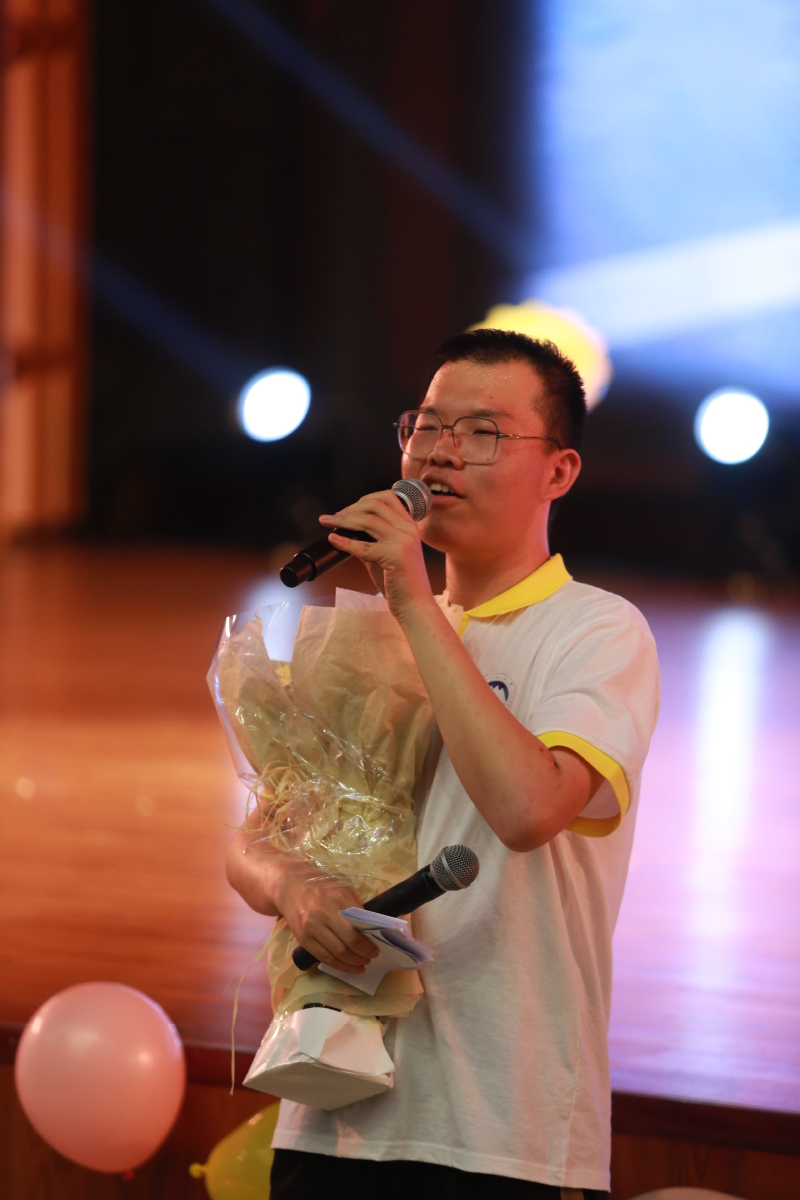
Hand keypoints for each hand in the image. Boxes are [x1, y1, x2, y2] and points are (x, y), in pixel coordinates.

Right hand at [276, 866, 378, 974]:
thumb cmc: (319, 887)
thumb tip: (370, 927)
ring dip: (352, 963)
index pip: (357, 926)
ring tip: (362, 964)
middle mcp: (323, 914)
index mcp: (336, 899)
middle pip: (348, 941)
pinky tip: (348, 967)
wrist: (289, 887)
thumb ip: (354, 906)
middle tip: (371, 957)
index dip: (368, 942)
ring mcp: (311, 928)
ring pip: (336, 953)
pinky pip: (323, 957)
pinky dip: (339, 965)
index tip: (376, 948)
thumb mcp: (340, 889)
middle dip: (363, 953)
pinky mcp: (303, 939)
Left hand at [319, 490, 433, 620]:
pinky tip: (333, 540)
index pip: (386, 497)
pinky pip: (363, 546)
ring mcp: (404, 541)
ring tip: (328, 523)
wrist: (415, 606)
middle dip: (349, 509)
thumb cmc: (399, 583)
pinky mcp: (396, 556)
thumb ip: (370, 541)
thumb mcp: (385, 555)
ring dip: (343, 520)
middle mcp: (408, 529)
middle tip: (333, 518)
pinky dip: (344, 542)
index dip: (363, 500)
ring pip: (367, 520)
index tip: (345, 511)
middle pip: (374, 505)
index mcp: (409, 525)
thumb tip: (346, 532)